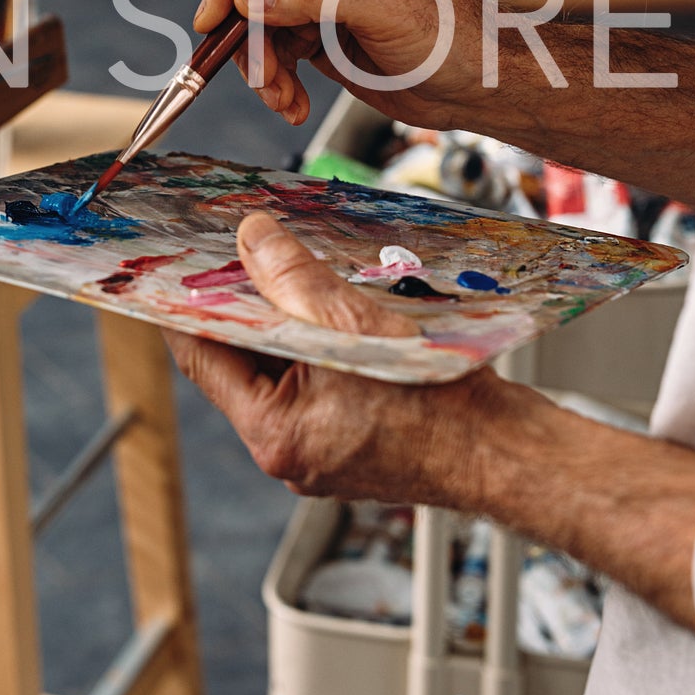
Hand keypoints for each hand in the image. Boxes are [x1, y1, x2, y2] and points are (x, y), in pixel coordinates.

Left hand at [166, 214, 520, 506]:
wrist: (509, 454)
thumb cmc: (444, 408)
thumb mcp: (356, 327)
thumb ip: (295, 280)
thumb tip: (251, 240)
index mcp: (274, 434)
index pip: (203, 356)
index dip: (192, 303)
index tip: (185, 263)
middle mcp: (288, 452)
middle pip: (241, 364)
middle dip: (248, 308)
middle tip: (250, 255)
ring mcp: (319, 454)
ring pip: (282, 374)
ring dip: (288, 326)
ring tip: (300, 278)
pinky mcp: (350, 447)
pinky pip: (316, 388)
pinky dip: (319, 350)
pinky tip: (339, 317)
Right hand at [194, 0, 482, 130]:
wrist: (478, 85)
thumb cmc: (447, 32)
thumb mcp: (379, 3)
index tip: (213, 19)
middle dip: (248, 36)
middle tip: (256, 76)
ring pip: (258, 27)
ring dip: (262, 69)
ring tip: (283, 100)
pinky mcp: (319, 36)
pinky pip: (275, 55)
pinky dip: (276, 84)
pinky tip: (293, 107)